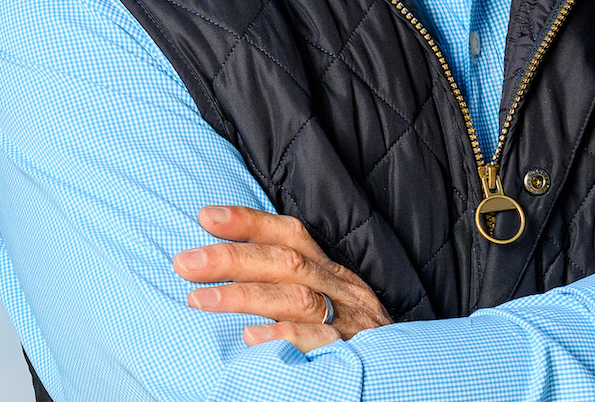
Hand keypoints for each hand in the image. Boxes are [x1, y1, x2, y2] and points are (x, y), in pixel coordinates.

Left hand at [174, 206, 392, 351]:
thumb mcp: (328, 302)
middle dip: (233, 258)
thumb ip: (288, 285)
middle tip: (185, 262)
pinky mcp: (350, 356)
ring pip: (296, 298)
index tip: (206, 216)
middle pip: (287, 262)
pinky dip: (283, 337)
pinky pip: (316, 343)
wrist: (409, 378)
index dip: (250, 222)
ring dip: (244, 295)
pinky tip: (249, 339)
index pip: (290, 235)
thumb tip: (228, 268)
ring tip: (198, 300)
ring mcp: (348, 323)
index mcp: (331, 273)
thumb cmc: (354, 338)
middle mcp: (341, 290)